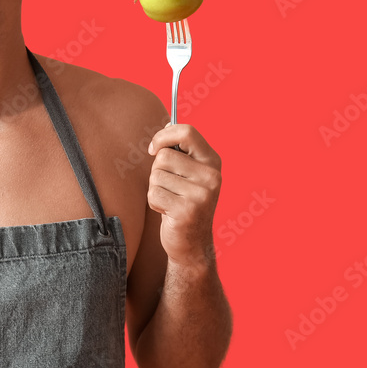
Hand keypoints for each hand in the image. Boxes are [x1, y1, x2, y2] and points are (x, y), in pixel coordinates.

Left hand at [146, 122, 221, 268]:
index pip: (187, 131)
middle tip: (170, 188)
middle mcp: (212, 176)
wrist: (192, 243)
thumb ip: (179, 151)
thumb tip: (167, 124)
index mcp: (212, 161)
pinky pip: (154, 193)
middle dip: (157, 171)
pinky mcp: (187, 210)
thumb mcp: (188, 173)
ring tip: (170, 200)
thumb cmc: (183, 202)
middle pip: (164, 156)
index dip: (163, 136)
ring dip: (156, 189)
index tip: (154, 149)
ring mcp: (202, 194)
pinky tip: (167, 212)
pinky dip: (154, 203)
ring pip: (156, 175)